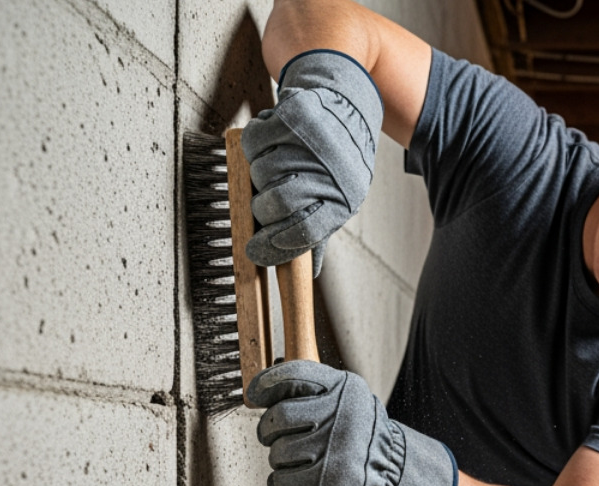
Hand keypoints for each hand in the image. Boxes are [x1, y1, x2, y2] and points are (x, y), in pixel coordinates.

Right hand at [241, 50, 382, 275]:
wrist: (344, 102)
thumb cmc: (338, 158)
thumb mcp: (340, 198)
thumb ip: (319, 231)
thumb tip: (308, 271)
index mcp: (344, 199)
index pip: (304, 233)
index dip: (274, 247)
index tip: (256, 251)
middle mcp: (329, 171)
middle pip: (275, 205)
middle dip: (262, 210)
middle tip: (265, 205)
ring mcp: (310, 142)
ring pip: (260, 174)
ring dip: (260, 175)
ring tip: (277, 166)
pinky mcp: (292, 116)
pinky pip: (254, 142)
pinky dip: (255, 146)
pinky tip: (271, 143)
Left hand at [247, 361, 457, 485]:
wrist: (390, 468)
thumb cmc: (356, 431)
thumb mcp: (344, 398)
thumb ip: (310, 389)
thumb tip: (259, 388)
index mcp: (343, 387)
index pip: (291, 375)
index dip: (265, 385)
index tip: (256, 395)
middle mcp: (341, 415)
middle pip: (277, 418)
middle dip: (269, 431)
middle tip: (279, 437)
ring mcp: (336, 449)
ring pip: (277, 453)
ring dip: (280, 460)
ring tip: (299, 459)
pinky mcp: (330, 482)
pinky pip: (281, 482)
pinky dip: (280, 484)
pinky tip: (293, 479)